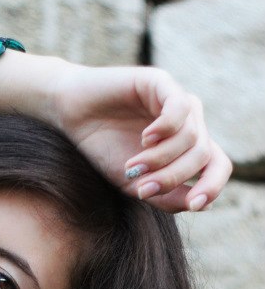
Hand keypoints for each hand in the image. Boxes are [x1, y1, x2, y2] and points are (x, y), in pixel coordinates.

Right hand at [48, 62, 232, 212]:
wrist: (70, 116)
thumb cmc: (102, 148)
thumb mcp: (134, 184)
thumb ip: (167, 197)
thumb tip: (200, 203)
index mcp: (187, 147)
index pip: (218, 166)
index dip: (213, 187)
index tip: (195, 205)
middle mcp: (189, 122)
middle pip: (203, 156)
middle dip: (174, 178)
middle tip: (142, 189)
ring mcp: (177, 101)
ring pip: (192, 137)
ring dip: (162, 159)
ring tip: (132, 166)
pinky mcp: (161, 83)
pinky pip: (180, 109)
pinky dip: (165, 130)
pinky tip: (144, 139)